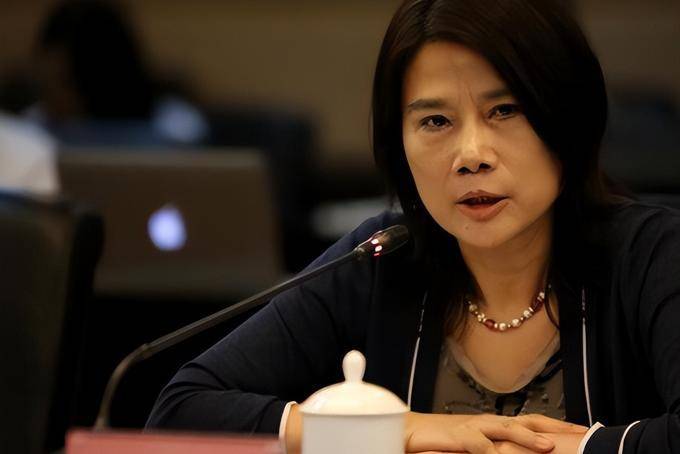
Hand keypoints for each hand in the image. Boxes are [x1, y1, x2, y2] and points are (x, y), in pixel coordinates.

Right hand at [405, 412, 586, 453]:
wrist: (412, 432)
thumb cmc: (444, 442)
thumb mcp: (476, 447)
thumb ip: (498, 449)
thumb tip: (524, 453)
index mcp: (497, 425)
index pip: (534, 421)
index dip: (558, 425)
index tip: (584, 430)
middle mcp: (490, 423)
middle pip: (528, 420)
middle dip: (554, 427)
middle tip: (581, 433)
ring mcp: (474, 428)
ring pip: (506, 430)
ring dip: (528, 437)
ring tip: (547, 445)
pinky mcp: (458, 437)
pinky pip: (478, 445)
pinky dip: (492, 453)